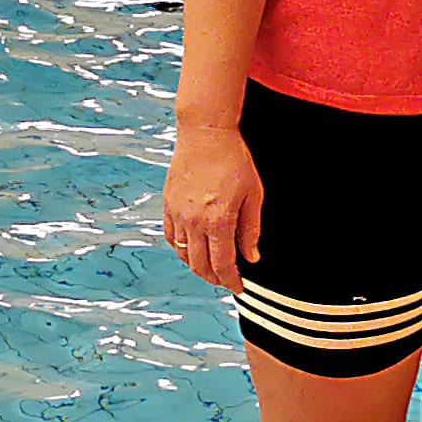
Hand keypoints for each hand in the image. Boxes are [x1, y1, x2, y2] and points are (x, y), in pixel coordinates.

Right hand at [164, 122, 261, 290]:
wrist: (206, 134)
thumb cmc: (234, 160)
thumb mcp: (253, 195)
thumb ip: (251, 230)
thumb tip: (251, 258)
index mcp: (218, 220)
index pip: (222, 264)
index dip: (230, 281)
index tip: (238, 287)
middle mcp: (194, 221)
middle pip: (200, 265)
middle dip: (214, 278)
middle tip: (225, 280)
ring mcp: (177, 213)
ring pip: (183, 254)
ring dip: (196, 266)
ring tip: (210, 268)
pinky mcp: (168, 204)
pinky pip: (170, 237)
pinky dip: (180, 249)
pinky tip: (192, 249)